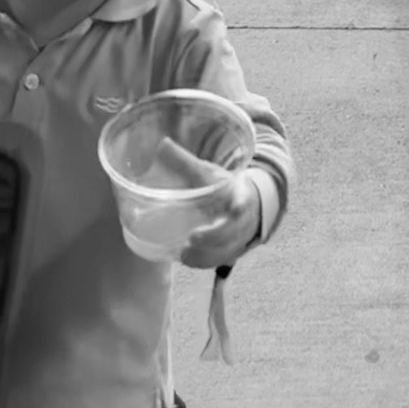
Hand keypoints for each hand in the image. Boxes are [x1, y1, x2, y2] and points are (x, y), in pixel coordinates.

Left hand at [154, 143, 262, 267]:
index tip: (236, 208)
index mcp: (239, 195)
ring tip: (183, 255)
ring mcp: (238, 237)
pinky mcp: (230, 252)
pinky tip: (187, 260)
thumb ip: (186, 163)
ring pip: (226, 250)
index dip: (241, 205)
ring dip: (206, 255)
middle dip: (215, 236)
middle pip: (233, 231)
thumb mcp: (208, 173)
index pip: (243, 200)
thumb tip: (162, 145)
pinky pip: (219, 260)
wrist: (247, 206)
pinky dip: (204, 262)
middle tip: (192, 238)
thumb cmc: (223, 188)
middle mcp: (241, 219)